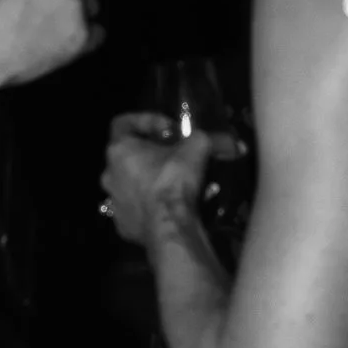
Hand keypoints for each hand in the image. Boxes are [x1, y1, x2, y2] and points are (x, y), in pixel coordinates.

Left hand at [101, 109, 235, 245]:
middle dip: (152, 155)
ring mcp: (114, 202)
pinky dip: (152, 208)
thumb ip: (215, 140)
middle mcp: (109, 174)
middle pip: (128, 156)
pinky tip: (171, 209)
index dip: (146, 121)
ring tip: (178, 186)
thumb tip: (238, 144)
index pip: (122, 123)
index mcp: (119, 150)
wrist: (169, 226)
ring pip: (131, 185)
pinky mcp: (123, 225)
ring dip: (151, 182)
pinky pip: (137, 211)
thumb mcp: (198, 148)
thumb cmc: (174, 180)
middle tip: (176, 158)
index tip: (170, 131)